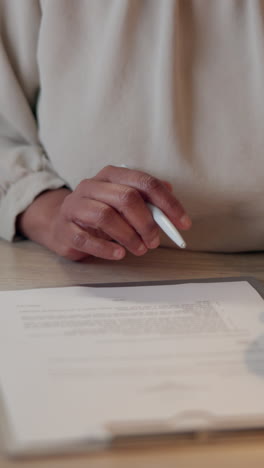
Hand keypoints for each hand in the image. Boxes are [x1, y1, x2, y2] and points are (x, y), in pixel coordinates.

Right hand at [17, 165, 190, 260]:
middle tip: (156, 242)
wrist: (60, 223)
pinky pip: (86, 238)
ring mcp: (75, 206)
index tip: (183, 224)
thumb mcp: (122, 201)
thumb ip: (145, 197)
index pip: (145, 183)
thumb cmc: (98, 212)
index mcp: (111, 175)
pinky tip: (119, 254)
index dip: (168, 203)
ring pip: (106, 216)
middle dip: (147, 223)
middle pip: (126, 198)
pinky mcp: (65, 228)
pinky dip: (106, 248)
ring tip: (140, 249)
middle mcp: (91, 185)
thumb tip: (170, 191)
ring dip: (129, 236)